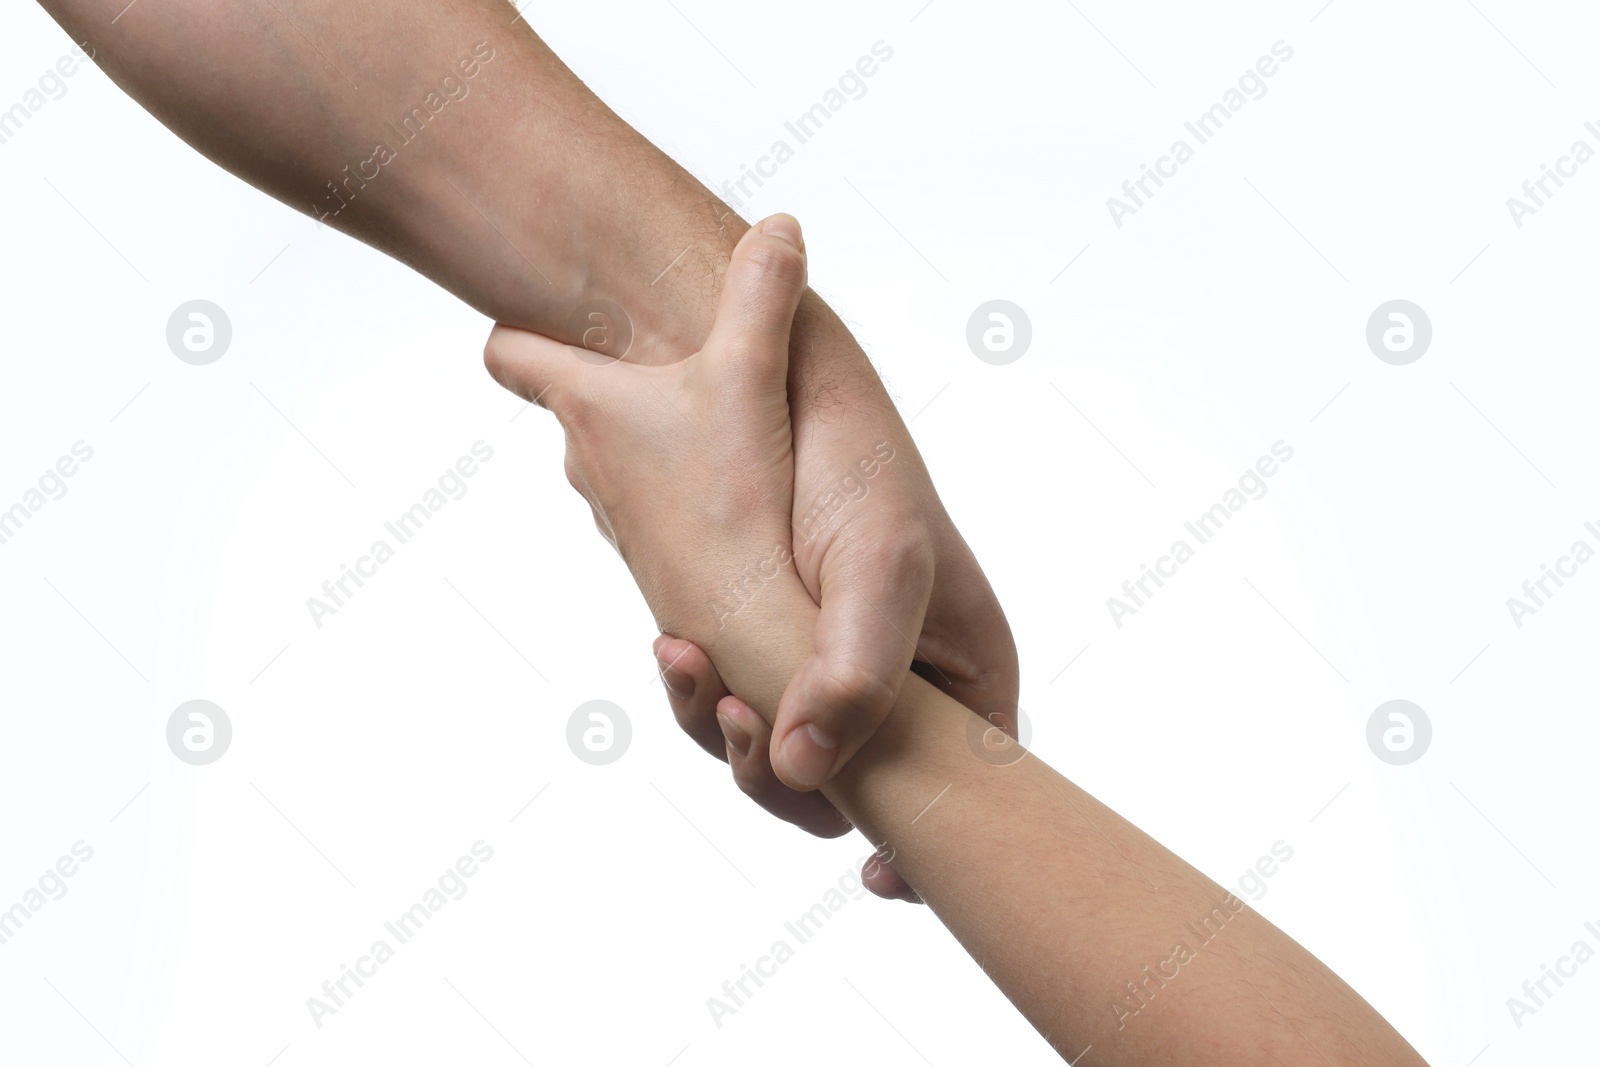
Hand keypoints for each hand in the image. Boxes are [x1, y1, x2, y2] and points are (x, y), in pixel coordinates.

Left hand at [483, 215, 818, 697]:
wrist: (752, 626)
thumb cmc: (736, 502)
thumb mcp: (751, 377)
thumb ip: (762, 295)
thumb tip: (779, 224)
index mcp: (593, 407)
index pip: (512, 354)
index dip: (515, 329)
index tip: (523, 313)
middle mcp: (589, 464)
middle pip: (572, 407)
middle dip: (602, 381)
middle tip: (652, 355)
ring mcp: (620, 519)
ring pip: (620, 465)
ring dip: (654, 445)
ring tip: (709, 428)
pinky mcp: (657, 565)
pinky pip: (659, 512)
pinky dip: (685, 498)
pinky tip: (735, 499)